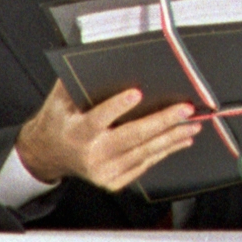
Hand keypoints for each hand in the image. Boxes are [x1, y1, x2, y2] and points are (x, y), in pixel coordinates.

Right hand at [16, 80, 202, 192]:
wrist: (48, 155)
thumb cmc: (58, 121)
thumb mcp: (58, 99)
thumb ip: (75, 82)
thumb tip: (100, 59)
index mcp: (76, 132)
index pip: (97, 119)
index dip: (117, 107)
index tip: (137, 93)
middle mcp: (90, 154)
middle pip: (131, 137)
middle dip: (162, 122)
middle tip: (186, 109)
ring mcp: (103, 171)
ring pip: (143, 152)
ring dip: (172, 138)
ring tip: (193, 124)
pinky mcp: (112, 182)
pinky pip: (143, 164)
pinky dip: (164, 151)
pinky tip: (180, 140)